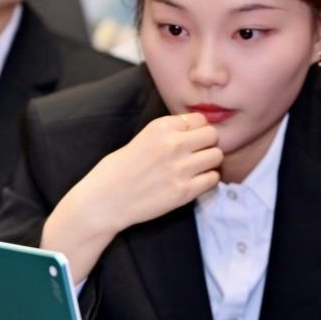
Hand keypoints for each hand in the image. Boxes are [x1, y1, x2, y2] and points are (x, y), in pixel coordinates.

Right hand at [42, 112, 220, 282]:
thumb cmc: (118, 170)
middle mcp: (172, 144)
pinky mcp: (184, 191)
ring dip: (209, 162)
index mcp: (160, 127)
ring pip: (216, 156)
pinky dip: (207, 180)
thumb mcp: (142, 138)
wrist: (104, 200)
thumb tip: (196, 130)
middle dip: (207, 144)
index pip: (199, 119)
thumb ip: (168, 133)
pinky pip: (213, 179)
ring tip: (197, 169)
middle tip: (197, 154)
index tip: (192, 139)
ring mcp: (180, 169)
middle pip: (212, 135)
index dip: (198, 129)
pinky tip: (194, 182)